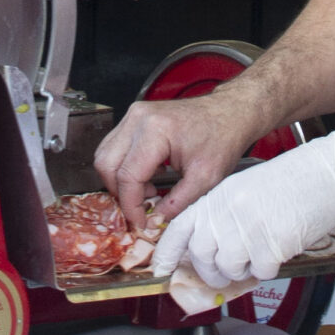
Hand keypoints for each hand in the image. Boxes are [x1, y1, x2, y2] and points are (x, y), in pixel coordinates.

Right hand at [96, 91, 260, 228]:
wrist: (230, 112)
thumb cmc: (222, 138)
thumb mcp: (205, 179)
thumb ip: (177, 203)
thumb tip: (154, 220)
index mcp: (155, 131)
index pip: (127, 176)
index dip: (131, 205)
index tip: (142, 221)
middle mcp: (138, 119)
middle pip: (107, 165)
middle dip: (121, 193)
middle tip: (143, 207)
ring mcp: (134, 115)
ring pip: (105, 155)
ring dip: (120, 180)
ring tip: (148, 190)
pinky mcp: (135, 117)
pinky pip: (114, 146)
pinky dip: (124, 166)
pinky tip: (148, 175)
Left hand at [152, 132, 334, 289]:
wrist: (325, 175)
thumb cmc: (291, 181)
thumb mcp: (243, 190)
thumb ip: (220, 215)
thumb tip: (203, 249)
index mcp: (218, 196)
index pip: (180, 228)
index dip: (167, 253)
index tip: (161, 269)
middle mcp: (227, 212)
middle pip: (201, 256)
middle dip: (211, 270)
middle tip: (225, 270)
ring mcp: (247, 229)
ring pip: (228, 269)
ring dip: (241, 270)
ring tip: (258, 254)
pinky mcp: (271, 246)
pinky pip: (259, 272)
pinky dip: (268, 267)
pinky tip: (277, 249)